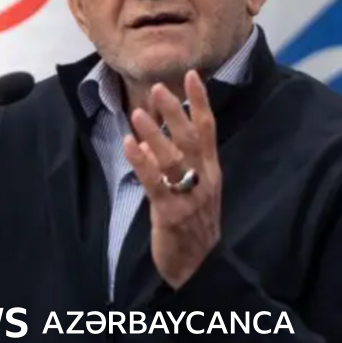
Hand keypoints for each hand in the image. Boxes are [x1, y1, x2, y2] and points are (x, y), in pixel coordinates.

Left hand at [122, 70, 221, 288]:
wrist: (200, 266)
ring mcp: (189, 196)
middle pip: (191, 139)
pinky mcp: (171, 214)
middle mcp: (204, 179)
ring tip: (138, 112)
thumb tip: (154, 136)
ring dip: (154, 134)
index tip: (192, 75)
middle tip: (158, 88)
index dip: (200, 102)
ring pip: (173, 159)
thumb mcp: (195, 188)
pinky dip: (143, 163)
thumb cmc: (195, 223)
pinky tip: (130, 146)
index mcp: (211, 170)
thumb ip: (180, 162)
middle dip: (174, 112)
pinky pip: (156, 184)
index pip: (209, 129)